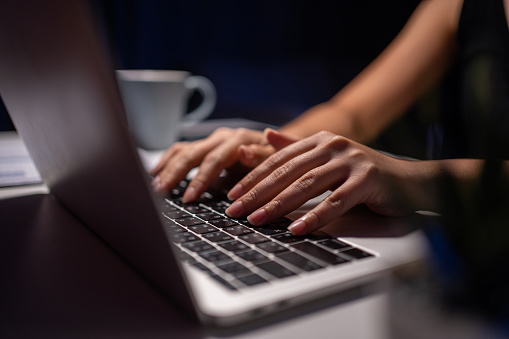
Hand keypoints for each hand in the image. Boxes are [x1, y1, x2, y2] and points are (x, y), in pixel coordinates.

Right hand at [150, 127, 296, 202]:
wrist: (279, 146)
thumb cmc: (279, 157)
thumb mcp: (277, 159)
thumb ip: (261, 156)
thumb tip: (243, 151)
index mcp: (239, 139)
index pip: (213, 160)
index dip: (200, 180)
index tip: (188, 198)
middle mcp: (222, 137)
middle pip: (192, 154)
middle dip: (175, 174)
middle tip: (162, 193)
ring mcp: (212, 140)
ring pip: (183, 150)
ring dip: (167, 168)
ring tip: (156, 187)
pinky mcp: (206, 145)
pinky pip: (182, 150)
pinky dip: (168, 159)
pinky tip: (156, 172)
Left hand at [226, 130, 417, 235]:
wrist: (409, 181)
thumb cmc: (364, 173)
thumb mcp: (328, 157)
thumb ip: (297, 147)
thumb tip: (266, 134)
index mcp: (321, 140)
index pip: (279, 160)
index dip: (253, 177)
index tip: (232, 194)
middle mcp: (334, 145)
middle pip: (288, 172)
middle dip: (257, 193)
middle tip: (235, 210)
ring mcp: (351, 161)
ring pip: (307, 185)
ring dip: (278, 205)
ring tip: (257, 220)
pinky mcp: (367, 180)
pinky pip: (335, 202)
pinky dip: (314, 217)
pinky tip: (296, 230)